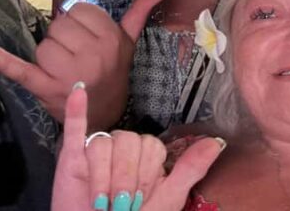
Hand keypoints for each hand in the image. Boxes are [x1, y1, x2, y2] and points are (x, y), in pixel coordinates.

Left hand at [0, 0, 164, 130]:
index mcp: (110, 40)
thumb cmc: (113, 73)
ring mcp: (69, 73)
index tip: (84, 39)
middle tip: (73, 57)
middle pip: (59, 27)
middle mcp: (93, 55)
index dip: (77, 23)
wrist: (104, 115)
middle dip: (62, 39)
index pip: (79, 12)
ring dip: (47, 56)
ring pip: (43, 46)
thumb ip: (137, 15)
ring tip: (62, 70)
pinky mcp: (46, 88)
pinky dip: (4, 62)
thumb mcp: (128, 44)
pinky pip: (23, 71)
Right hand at [52, 84, 223, 210]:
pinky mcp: (71, 157)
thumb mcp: (168, 198)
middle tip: (119, 206)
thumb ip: (190, 169)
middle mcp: (122, 151)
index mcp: (146, 158)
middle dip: (124, 179)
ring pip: (101, 144)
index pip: (150, 145)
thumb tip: (218, 141)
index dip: (145, 174)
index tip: (140, 202)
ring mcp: (95, 152)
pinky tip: (80, 91)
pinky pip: (74, 127)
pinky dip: (76, 109)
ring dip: (102, 176)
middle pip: (127, 142)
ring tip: (100, 201)